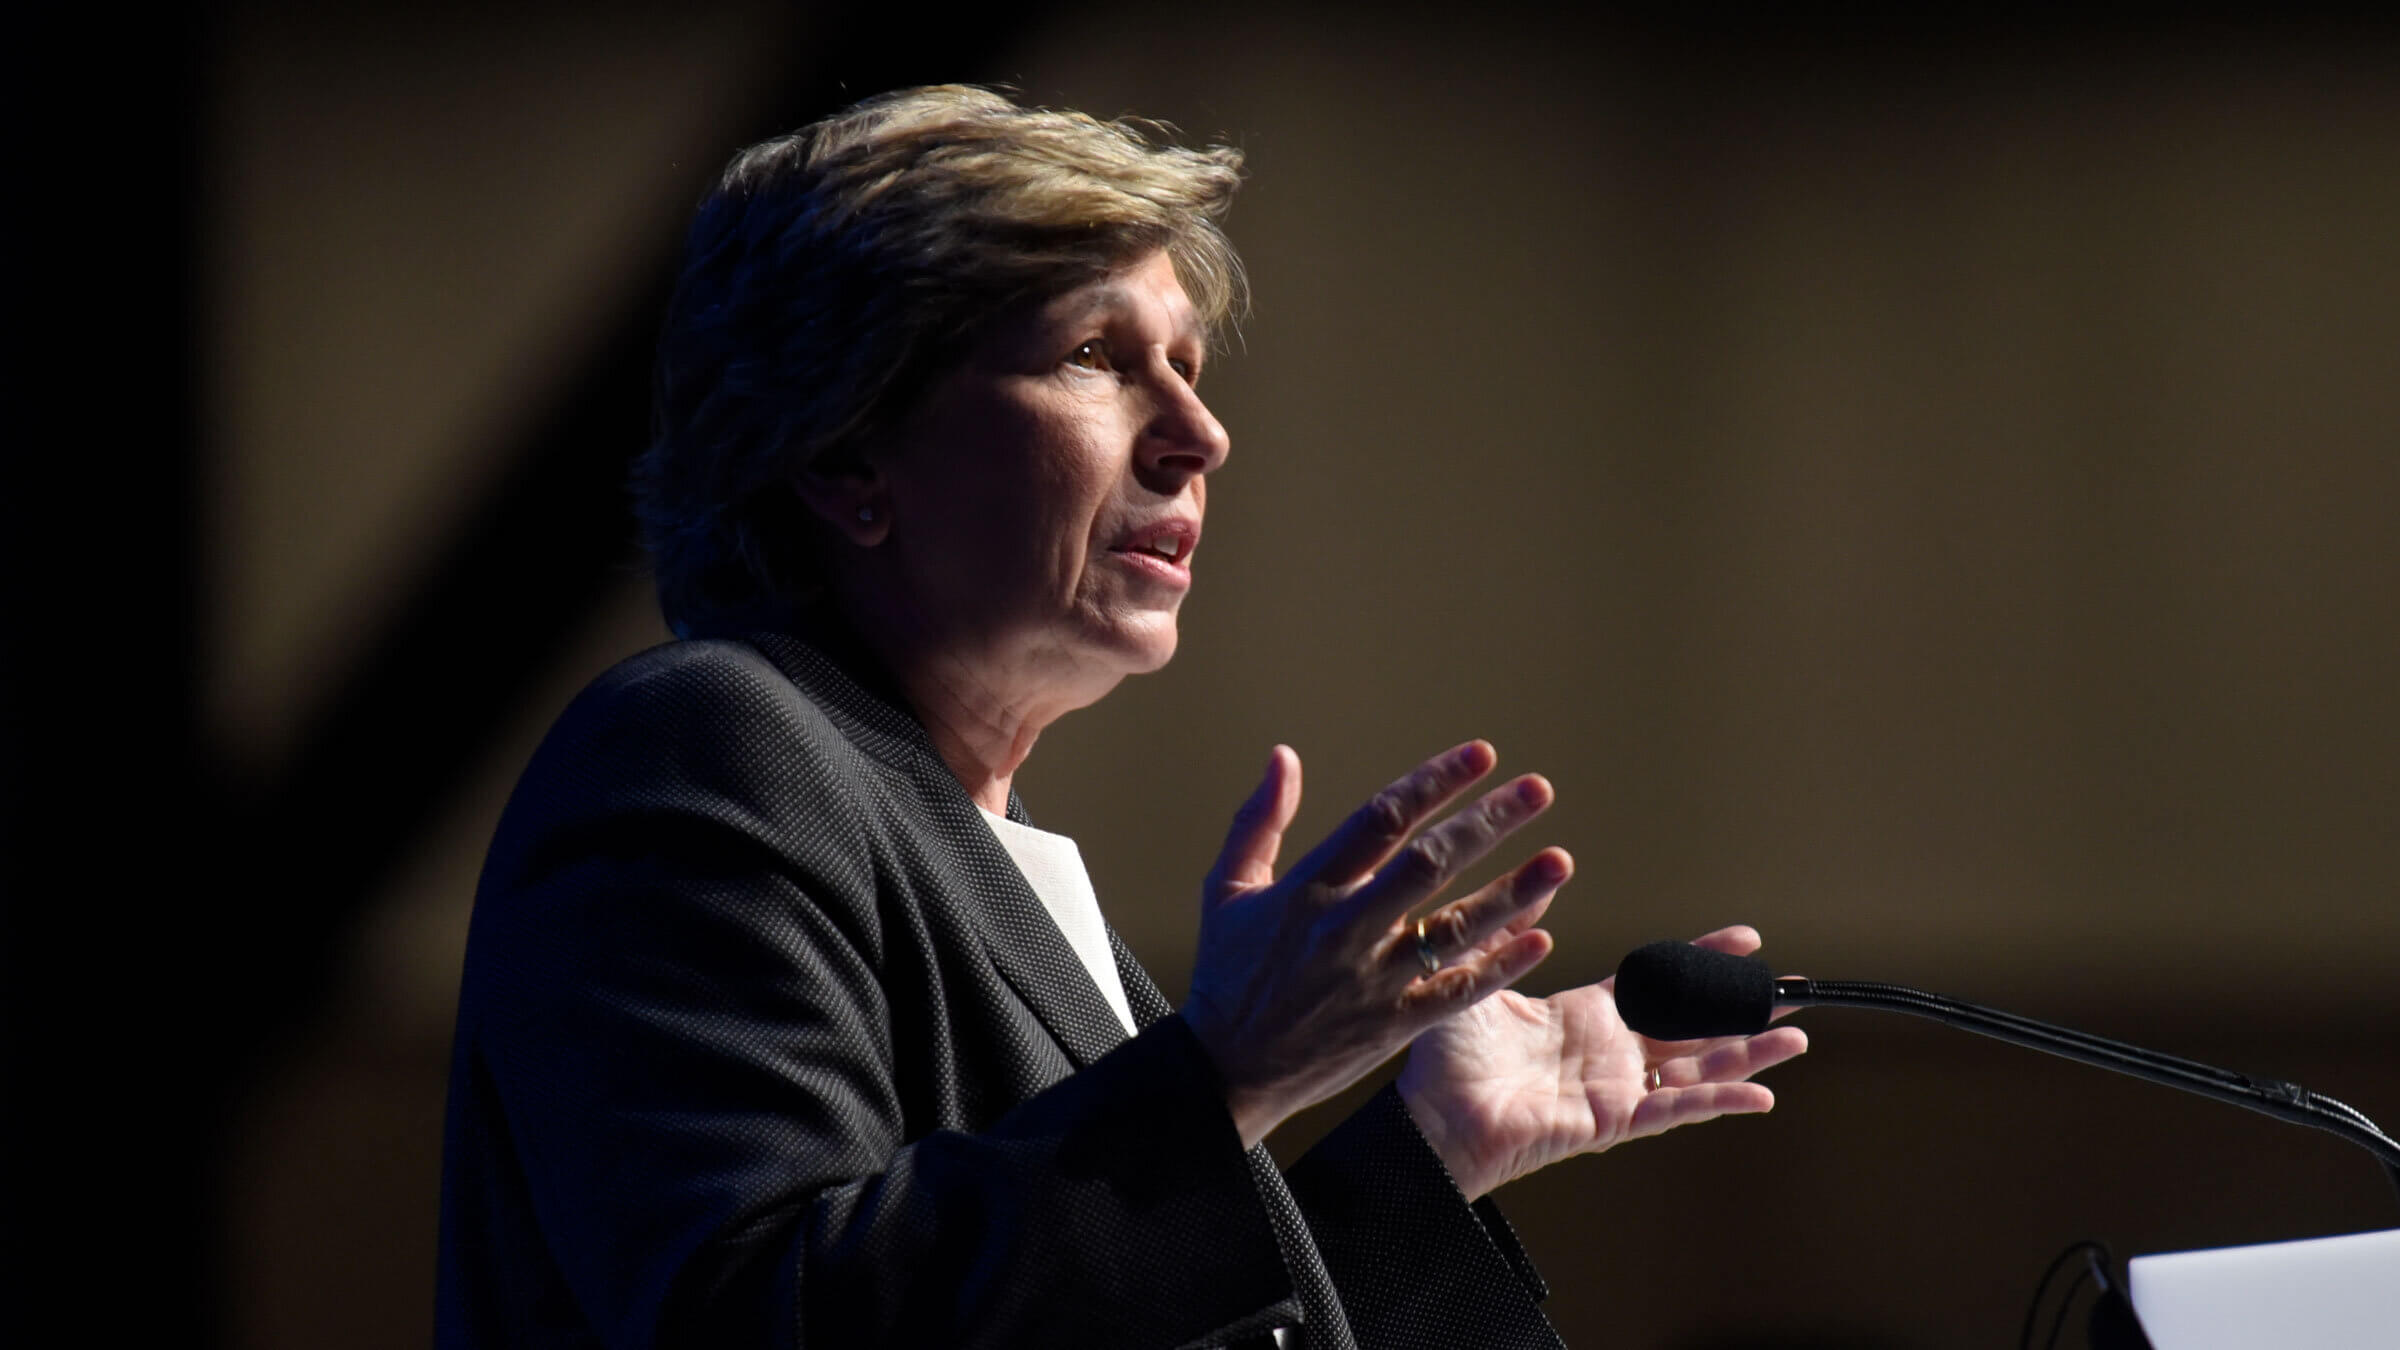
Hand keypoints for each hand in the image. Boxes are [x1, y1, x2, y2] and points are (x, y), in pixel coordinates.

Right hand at [1180, 742, 1569, 1147]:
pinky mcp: (1393, 1025)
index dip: (1433, 782)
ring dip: (1512, 892)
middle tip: (1537, 790)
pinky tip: (1540, 935)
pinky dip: (1499, 965)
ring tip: (1560, 860)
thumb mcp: (1226, 887)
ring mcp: (1374, 981)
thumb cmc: (1228, 972)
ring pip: (1454, 929)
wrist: (1225, 1071)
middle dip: (1487, 823)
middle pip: (1428, 865)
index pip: (1380, 821)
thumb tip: (1284, 756)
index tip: (1482, 755)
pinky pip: (1456, 992)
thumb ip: (1259, 819)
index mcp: (1308, 889)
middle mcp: (1345, 930)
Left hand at [1396, 924, 1808, 1199]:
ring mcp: (1615, 1089)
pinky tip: (1762, 1094)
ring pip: (1698, 1066)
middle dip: (1744, 1006)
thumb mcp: (1482, 976)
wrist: (1429, 1117)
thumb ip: (1512, 932)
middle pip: (1693, 1025)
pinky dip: (1718, 1100)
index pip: (1657, 983)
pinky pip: (1674, 1107)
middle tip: (1796, 988)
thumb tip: (1536, 881)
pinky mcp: (1612, 1121)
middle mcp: (1609, 1052)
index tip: (1748, 938)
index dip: (1702, 959)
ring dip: (1748, 1052)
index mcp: (1583, 1017)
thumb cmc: (1445, 1057)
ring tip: (1798, 1036)